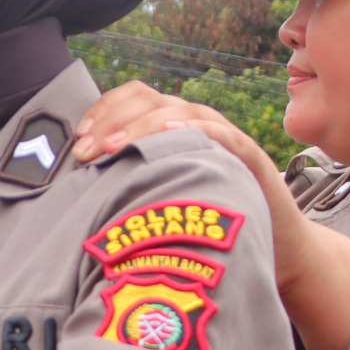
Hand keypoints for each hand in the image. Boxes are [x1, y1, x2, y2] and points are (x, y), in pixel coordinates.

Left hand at [72, 81, 349, 349]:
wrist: (273, 250)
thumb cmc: (207, 226)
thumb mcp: (160, 200)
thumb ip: (128, 184)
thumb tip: (76, 190)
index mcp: (170, 128)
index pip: (132, 99)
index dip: (102, 111)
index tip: (77, 140)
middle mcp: (195, 125)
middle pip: (148, 100)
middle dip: (111, 120)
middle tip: (86, 153)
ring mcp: (224, 137)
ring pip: (179, 111)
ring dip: (141, 126)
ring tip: (114, 147)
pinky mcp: (249, 157)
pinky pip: (222, 134)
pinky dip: (194, 130)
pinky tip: (170, 136)